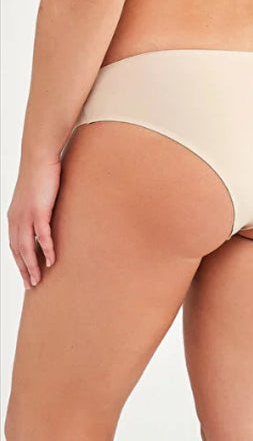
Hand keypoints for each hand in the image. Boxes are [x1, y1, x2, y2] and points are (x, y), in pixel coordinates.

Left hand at [7, 157, 59, 289]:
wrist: (39, 155)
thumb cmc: (40, 174)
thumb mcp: (36, 197)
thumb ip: (37, 211)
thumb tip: (45, 222)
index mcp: (14, 216)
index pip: (14, 245)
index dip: (19, 263)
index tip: (26, 276)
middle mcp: (16, 218)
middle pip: (18, 251)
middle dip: (24, 270)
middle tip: (32, 286)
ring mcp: (26, 215)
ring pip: (27, 247)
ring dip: (32, 265)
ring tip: (39, 280)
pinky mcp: (39, 210)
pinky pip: (42, 236)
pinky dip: (47, 250)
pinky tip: (51, 261)